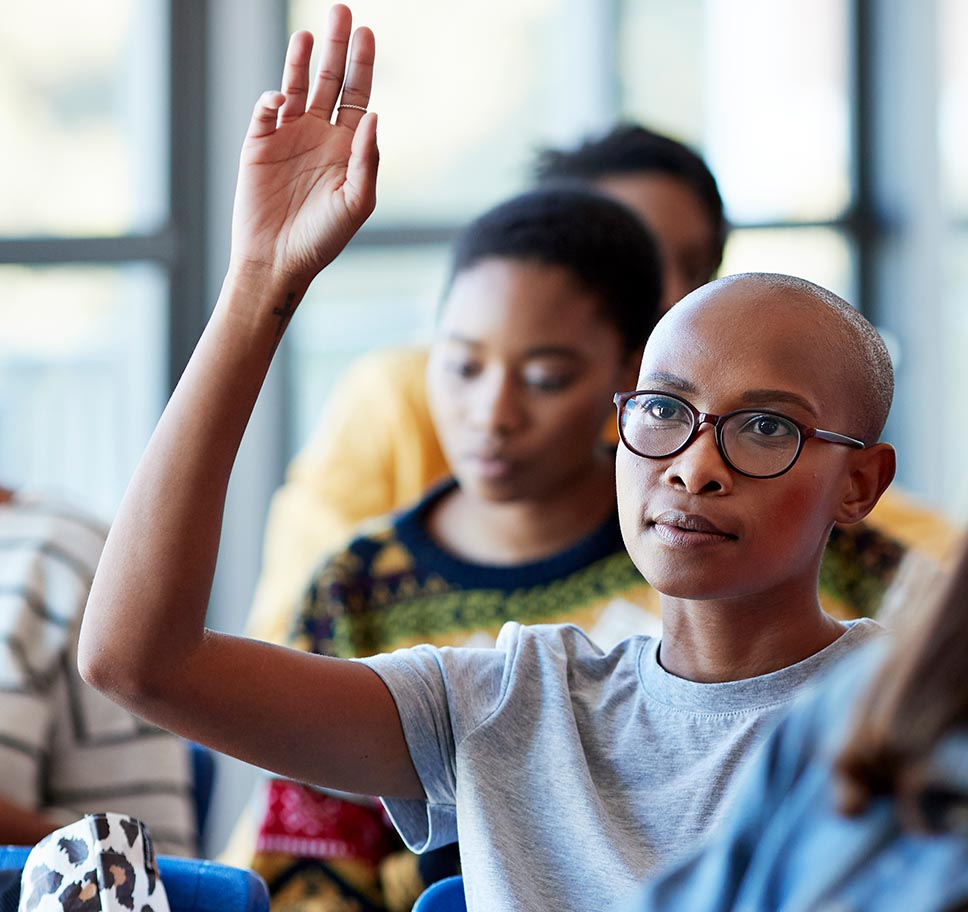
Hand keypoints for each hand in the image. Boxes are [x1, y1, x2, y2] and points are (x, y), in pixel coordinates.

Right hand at [229, 4, 377, 290]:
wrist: (277, 259)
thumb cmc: (323, 238)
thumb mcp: (356, 202)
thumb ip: (367, 159)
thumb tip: (374, 114)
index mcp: (346, 147)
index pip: (357, 96)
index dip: (362, 65)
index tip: (367, 34)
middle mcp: (318, 135)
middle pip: (330, 81)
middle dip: (337, 48)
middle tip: (342, 11)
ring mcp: (287, 137)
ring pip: (296, 87)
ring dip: (301, 60)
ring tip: (310, 35)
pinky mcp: (258, 144)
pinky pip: (265, 111)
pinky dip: (272, 100)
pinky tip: (281, 100)